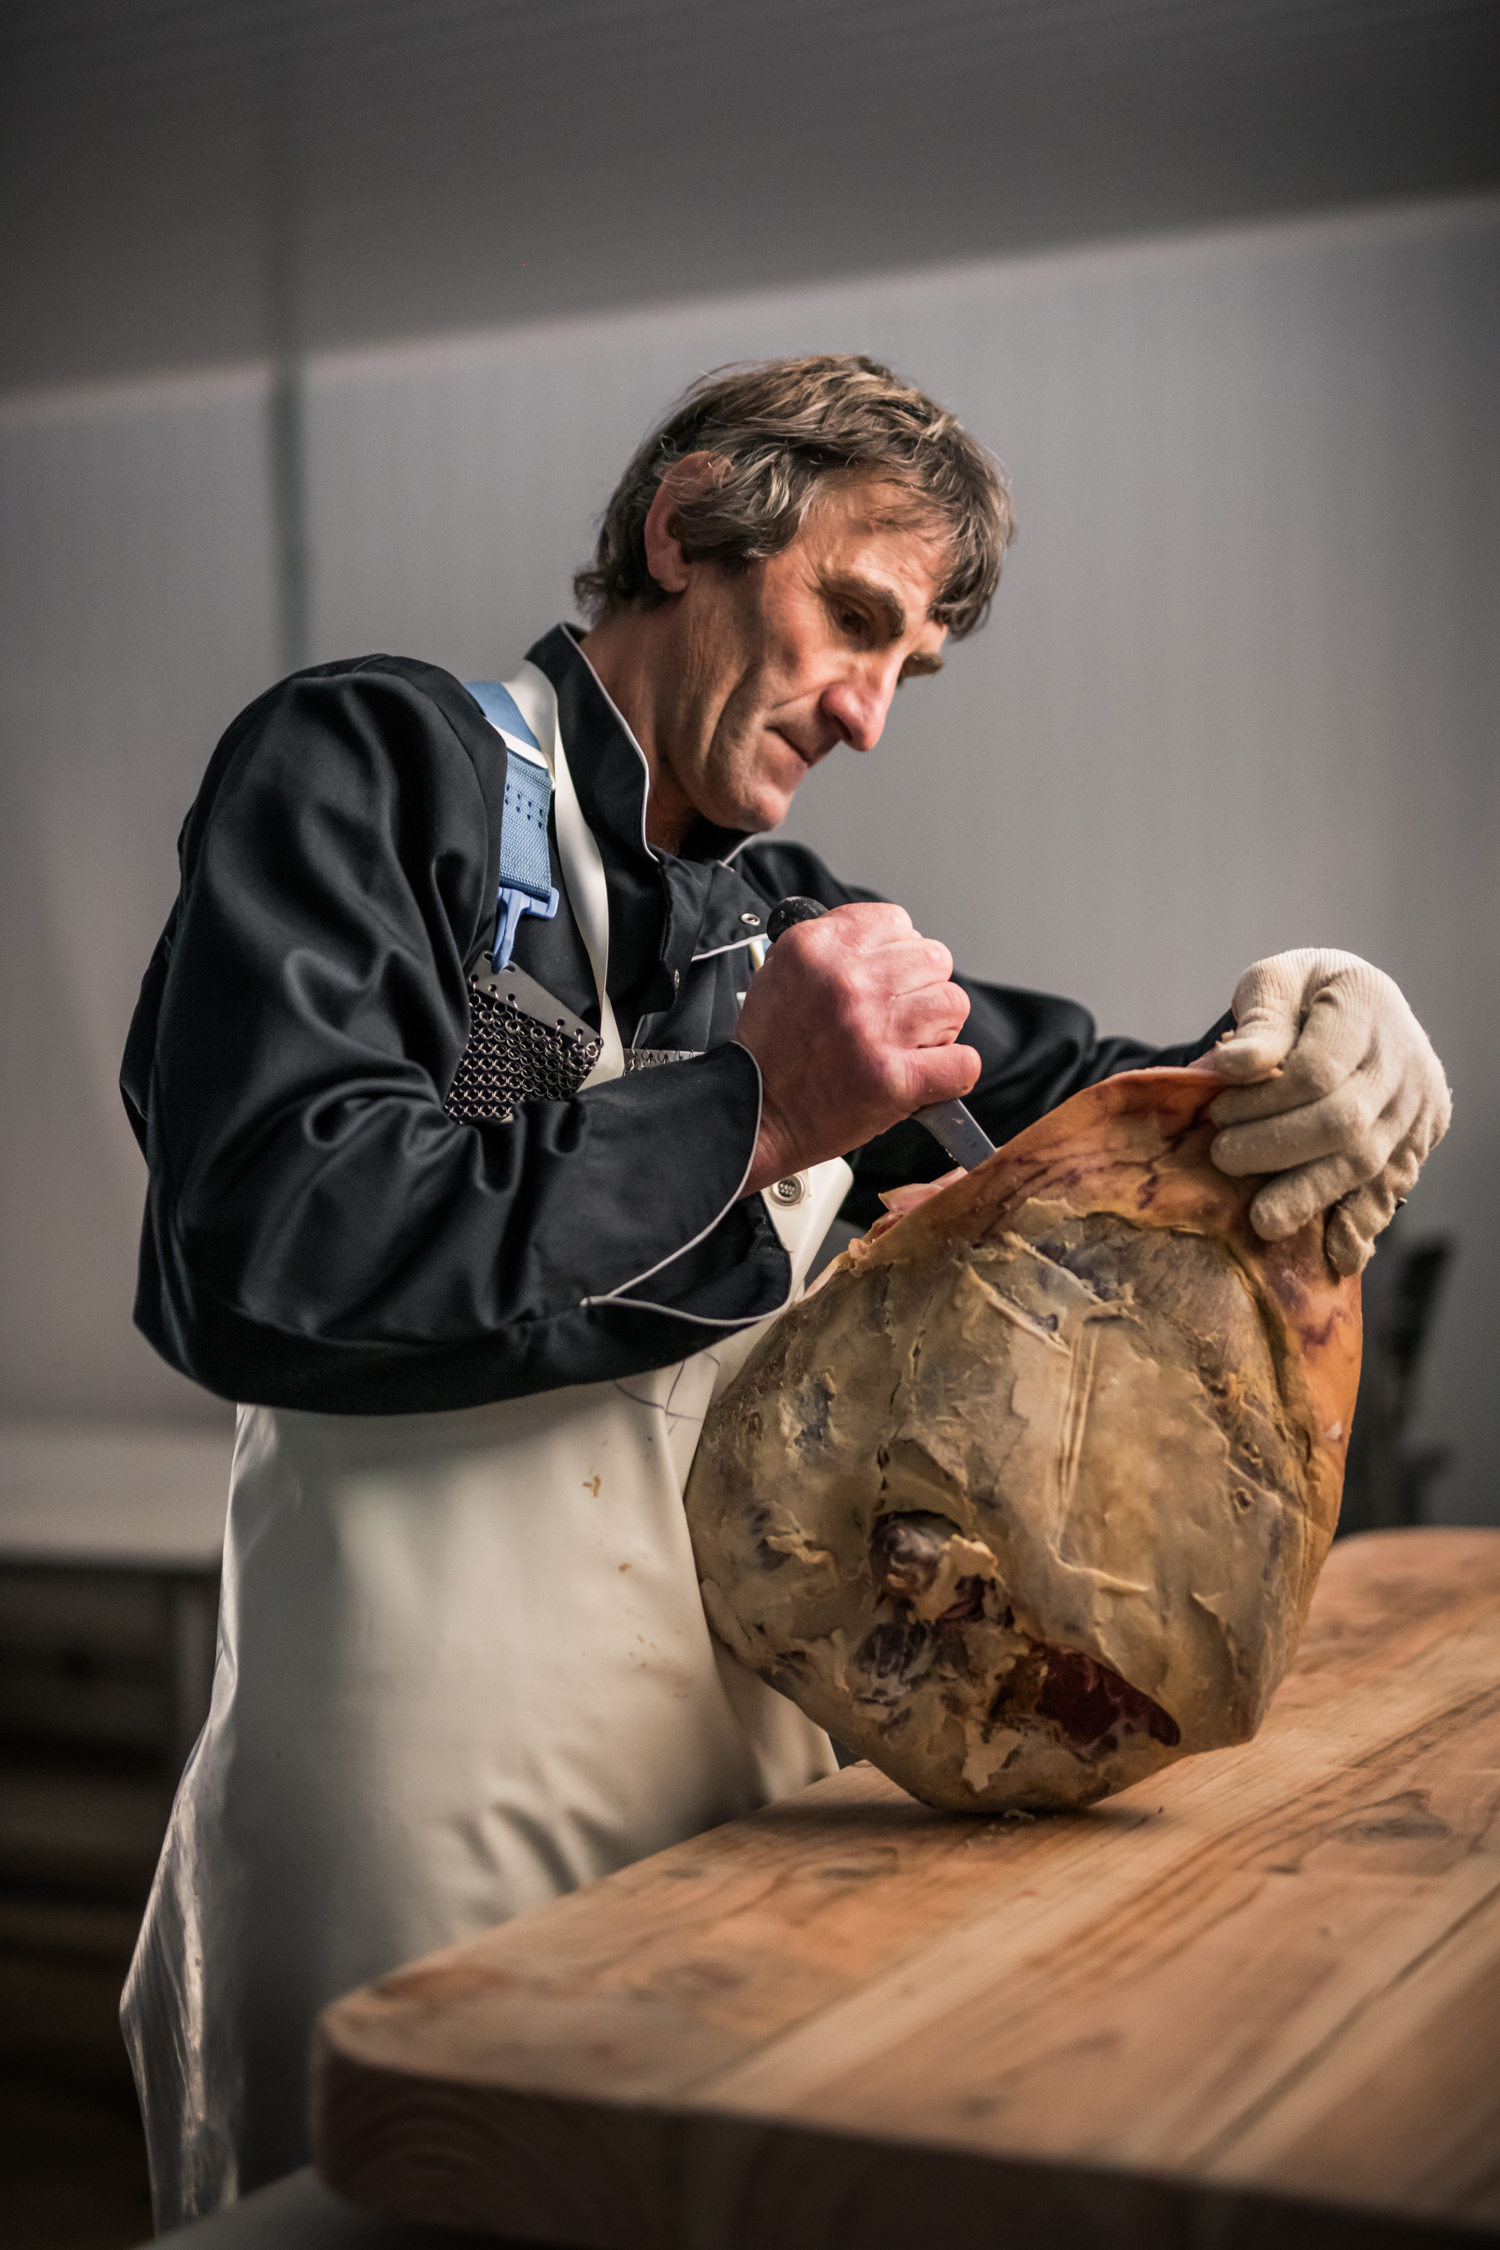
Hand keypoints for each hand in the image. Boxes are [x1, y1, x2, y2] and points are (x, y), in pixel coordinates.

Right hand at [734, 903, 978, 1194]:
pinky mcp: (893, 1080)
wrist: (754, 1115)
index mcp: (816, 948)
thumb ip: (830, 947)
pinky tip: (926, 1077)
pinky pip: (963, 1063)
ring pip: (953, 1004)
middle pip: (934, 959)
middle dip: (922, 989)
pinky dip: (952, 1073)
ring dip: (938, 1029)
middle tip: (898, 1017)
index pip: (897, 922)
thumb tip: (886, 939)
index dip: (898, 952)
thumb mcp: (779, 972)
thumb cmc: (769, 1051)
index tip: (887, 976)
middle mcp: (846, 982)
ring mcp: (873, 1030)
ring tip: (908, 1047)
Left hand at [1207, 949, 1451, 1274]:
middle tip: (1224, 1157)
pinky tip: (1333, 1254)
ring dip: (1310, 1195)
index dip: (1263, 1099)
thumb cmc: (1304, 994)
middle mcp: (1403, 1061)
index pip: (1317, 1070)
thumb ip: (1259, 1019)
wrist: (1360, 1006)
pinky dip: (1359, 1224)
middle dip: (1276, 1149)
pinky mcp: (1417, 1143)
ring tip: (1262, 1219)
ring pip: (1367, 1164)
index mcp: (1367, 1005)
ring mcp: (1417, 1106)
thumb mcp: (1276, 981)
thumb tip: (1232, 1066)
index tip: (1218, 1111)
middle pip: (1343, 1123)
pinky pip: (1390, 1190)